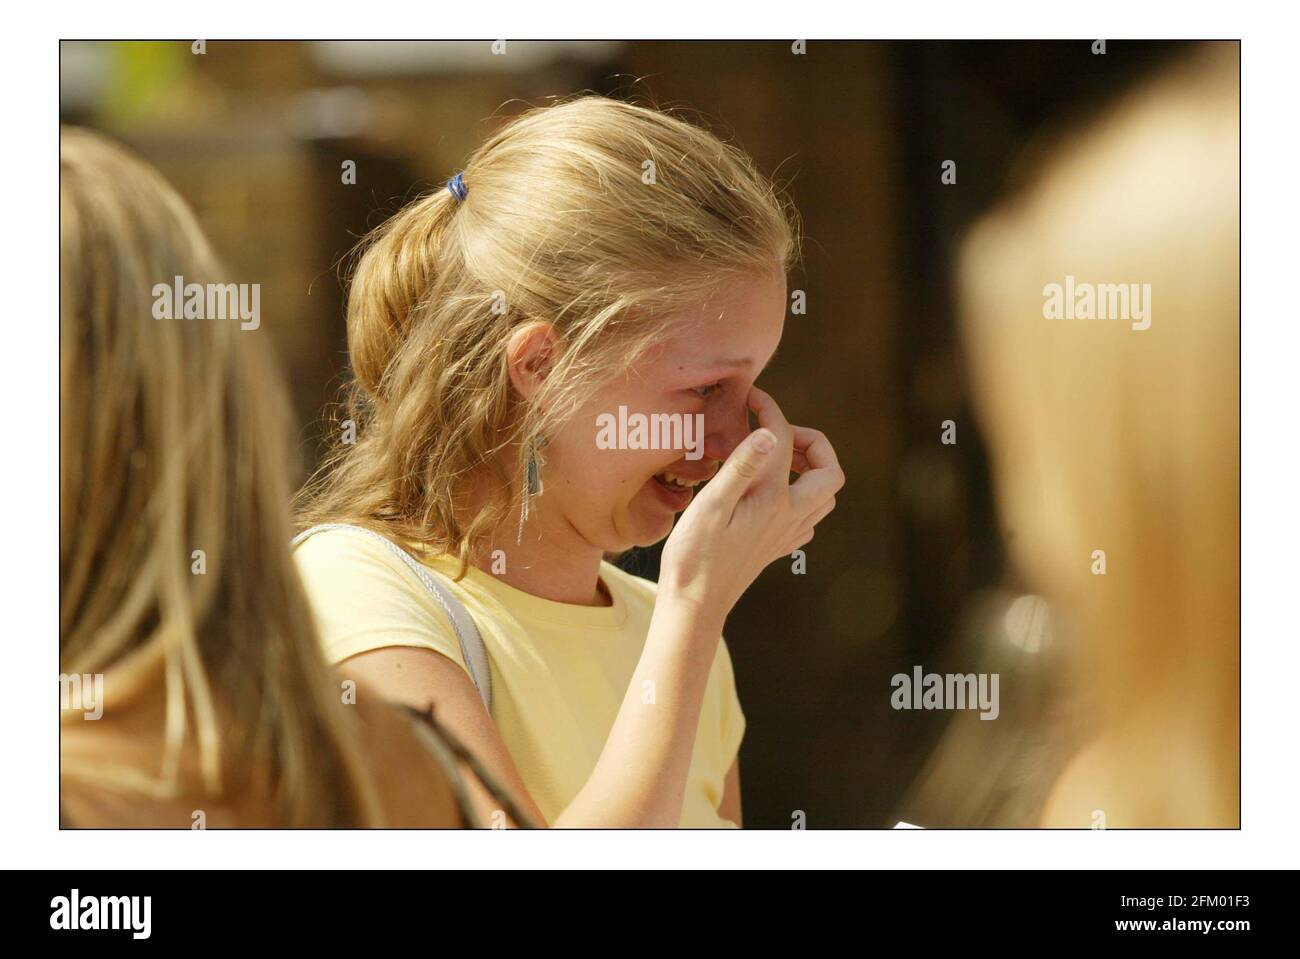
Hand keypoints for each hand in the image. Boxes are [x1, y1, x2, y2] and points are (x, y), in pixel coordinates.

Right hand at [659, 387, 843, 620]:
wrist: (694, 605)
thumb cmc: (694, 557)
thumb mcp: (710, 506)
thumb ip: (741, 467)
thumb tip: (769, 433)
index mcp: (773, 500)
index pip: (783, 440)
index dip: (770, 410)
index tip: (751, 397)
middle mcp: (789, 516)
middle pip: (828, 471)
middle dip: (810, 442)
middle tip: (776, 432)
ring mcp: (786, 534)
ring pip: (824, 495)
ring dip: (811, 468)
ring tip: (778, 457)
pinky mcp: (776, 547)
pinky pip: (808, 517)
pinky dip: (801, 496)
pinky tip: (773, 493)